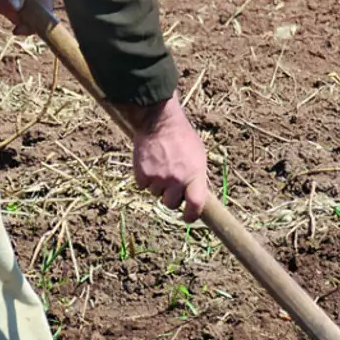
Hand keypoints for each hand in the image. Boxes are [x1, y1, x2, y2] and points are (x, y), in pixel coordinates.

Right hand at [123, 93, 208, 221]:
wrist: (158, 121)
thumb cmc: (181, 136)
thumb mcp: (198, 155)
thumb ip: (196, 176)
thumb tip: (194, 194)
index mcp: (195, 175)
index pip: (196, 205)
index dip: (191, 215)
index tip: (187, 217)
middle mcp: (177, 180)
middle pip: (171, 203)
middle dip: (170, 196)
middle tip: (170, 182)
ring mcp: (159, 179)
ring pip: (155, 194)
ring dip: (157, 184)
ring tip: (159, 165)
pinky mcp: (142, 175)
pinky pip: (142, 185)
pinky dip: (144, 177)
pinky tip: (149, 162)